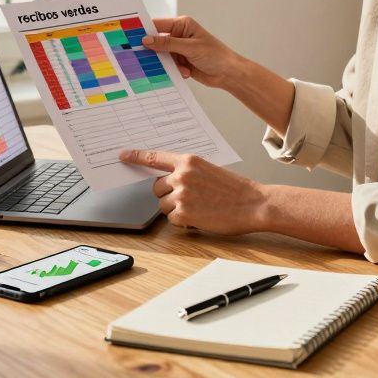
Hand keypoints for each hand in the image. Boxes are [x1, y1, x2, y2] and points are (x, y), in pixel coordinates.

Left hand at [119, 149, 268, 234]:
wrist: (254, 204)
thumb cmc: (235, 189)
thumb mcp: (209, 170)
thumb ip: (188, 172)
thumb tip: (170, 180)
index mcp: (189, 161)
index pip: (155, 157)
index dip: (136, 156)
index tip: (123, 155)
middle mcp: (182, 175)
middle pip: (156, 187)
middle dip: (167, 195)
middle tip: (187, 199)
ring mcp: (181, 194)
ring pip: (163, 205)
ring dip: (175, 210)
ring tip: (198, 208)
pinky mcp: (183, 213)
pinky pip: (171, 219)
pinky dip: (182, 222)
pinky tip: (200, 217)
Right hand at [143, 16, 242, 88]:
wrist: (228, 74)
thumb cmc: (215, 55)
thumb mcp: (190, 48)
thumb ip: (168, 44)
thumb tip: (147, 40)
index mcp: (182, 25)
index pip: (158, 25)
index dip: (145, 31)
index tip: (132, 38)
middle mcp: (179, 35)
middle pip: (157, 42)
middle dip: (156, 52)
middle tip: (148, 60)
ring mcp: (179, 49)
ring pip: (162, 57)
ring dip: (170, 64)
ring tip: (182, 68)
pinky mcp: (180, 62)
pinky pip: (168, 66)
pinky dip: (175, 71)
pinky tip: (187, 72)